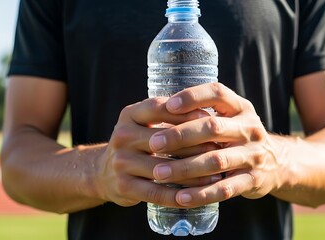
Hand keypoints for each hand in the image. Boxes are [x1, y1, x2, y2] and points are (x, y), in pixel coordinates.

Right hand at [97, 97, 220, 207]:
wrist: (104, 172)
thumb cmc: (137, 143)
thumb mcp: (145, 123)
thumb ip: (169, 116)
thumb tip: (211, 116)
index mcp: (129, 115)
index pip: (158, 108)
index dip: (185, 112)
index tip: (210, 118)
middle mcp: (122, 136)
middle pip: (164, 140)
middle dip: (195, 144)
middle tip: (220, 149)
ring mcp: (121, 162)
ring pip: (164, 169)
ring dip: (193, 174)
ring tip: (216, 175)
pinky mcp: (123, 187)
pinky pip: (157, 193)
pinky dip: (180, 196)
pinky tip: (199, 196)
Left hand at [149, 83, 286, 206]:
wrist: (276, 163)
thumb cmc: (236, 137)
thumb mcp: (229, 118)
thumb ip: (202, 113)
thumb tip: (157, 111)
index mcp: (240, 107)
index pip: (217, 93)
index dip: (192, 97)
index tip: (167, 105)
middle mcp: (249, 128)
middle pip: (213, 127)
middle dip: (181, 135)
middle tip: (154, 143)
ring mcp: (253, 155)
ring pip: (217, 160)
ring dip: (185, 167)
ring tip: (159, 174)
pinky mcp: (253, 180)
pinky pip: (225, 188)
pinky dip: (201, 193)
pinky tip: (180, 197)